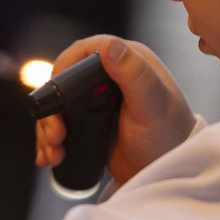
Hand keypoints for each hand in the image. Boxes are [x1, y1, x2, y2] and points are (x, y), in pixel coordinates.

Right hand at [34, 37, 193, 186]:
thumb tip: (109, 46)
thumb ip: (135, 74)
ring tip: (55, 151)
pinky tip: (51, 156)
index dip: (64, 68)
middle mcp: (111, 76)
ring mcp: (99, 101)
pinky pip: (63, 125)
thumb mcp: (152, 105)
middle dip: (52, 107)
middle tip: (55, 132)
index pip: (85, 51)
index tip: (55, 93)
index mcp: (129, 60)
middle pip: (66, 80)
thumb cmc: (169, 137)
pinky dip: (52, 141)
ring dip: (49, 128)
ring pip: (60, 106)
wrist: (168, 173)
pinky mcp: (91, 123)